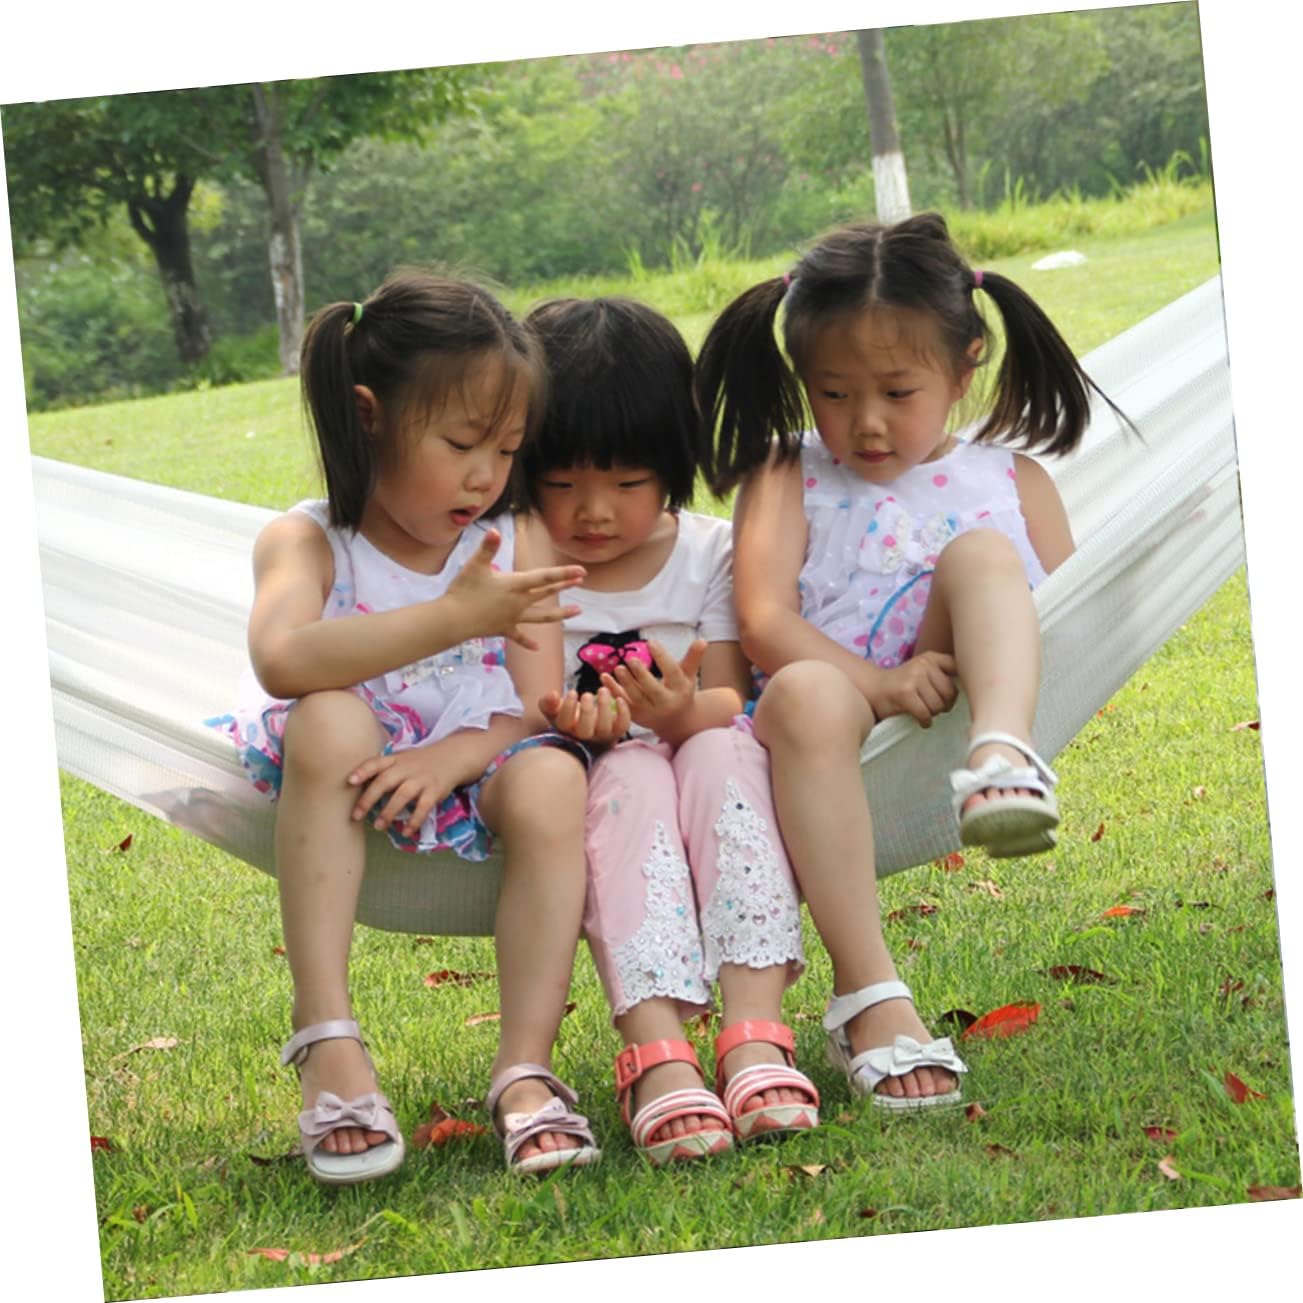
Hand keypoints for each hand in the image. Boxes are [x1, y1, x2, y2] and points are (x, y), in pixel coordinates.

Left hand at [347, 747, 453, 837]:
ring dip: (388, 812)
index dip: (363, 771)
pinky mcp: (435, 791)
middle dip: (369, 799)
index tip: (350, 781)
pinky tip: (406, 832)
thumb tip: (358, 790)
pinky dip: (414, 821)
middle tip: (356, 816)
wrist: (452, 757)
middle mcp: (407, 768)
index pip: (376, 762)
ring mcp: (421, 779)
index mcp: (396, 760)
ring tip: (378, 826)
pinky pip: (423, 807)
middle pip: (385, 781)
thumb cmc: (419, 762)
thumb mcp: (402, 760)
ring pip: (402, 795)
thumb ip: (384, 771)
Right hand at [445, 529, 584, 650]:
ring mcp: (513, 617)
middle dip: (564, 585)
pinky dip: (528, 642)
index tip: (581, 571)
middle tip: (581, 580)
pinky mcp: (504, 629)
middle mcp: (519, 602)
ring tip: (577, 612)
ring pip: (542, 616)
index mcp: (515, 585)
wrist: (453, 621)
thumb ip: (487, 548)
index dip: (564, 573)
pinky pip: (519, 636)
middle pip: (546, 593)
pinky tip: (538, 648)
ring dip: (560, 614)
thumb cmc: (463, 591)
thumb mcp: (475, 565)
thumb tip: (494, 530)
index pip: (544, 577)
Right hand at [539, 685, 631, 744]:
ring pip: (605, 728)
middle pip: (585, 730)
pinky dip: (624, 713)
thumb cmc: (568, 716)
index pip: (565, 724)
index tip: (572, 692)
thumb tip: (553, 694)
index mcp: (566, 730)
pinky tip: (619, 698)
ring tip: (603, 690)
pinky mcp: (617, 731)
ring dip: (604, 709)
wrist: (588, 726)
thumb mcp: (554, 708)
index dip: (568, 708)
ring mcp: (602, 735)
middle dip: (586, 711)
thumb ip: (548, 702)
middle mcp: (584, 736)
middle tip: (587, 695)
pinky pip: (623, 725)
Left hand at [600, 638, 705, 737]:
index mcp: (680, 689)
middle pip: (652, 689)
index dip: (661, 657)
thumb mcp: (689, 675)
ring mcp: (650, 712)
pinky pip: (623, 702)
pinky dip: (613, 690)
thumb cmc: (682, 690)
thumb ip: (693, 658)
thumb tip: (702, 640)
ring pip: (636, 698)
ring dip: (626, 683)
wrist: (677, 721)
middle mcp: (666, 702)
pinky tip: (604, 677)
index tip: (651, 641)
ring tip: (618, 668)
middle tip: (631, 659)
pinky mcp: (636, 716)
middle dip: (641, 675)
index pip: (671, 672)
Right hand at [866, 650, 957, 726]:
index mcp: (931, 657)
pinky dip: (925, 721)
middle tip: (934, 707)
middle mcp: (923, 664)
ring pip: (938, 706)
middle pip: (950, 693)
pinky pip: (926, 714)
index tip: (954, 693)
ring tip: (924, 711)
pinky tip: (921, 720)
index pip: (958, 668)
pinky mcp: (905, 694)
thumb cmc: (904, 684)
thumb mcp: (923, 670)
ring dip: (933, 714)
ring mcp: (913, 678)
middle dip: (944, 705)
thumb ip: (944, 674)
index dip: (963, 683)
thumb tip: (975, 690)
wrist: (873, 688)